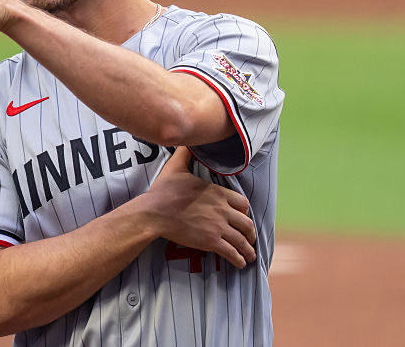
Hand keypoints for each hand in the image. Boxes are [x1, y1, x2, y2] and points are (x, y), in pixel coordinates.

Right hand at [145, 148, 256, 267]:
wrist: (154, 213)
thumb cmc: (163, 191)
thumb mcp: (175, 168)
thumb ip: (184, 154)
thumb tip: (185, 140)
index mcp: (218, 193)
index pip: (242, 203)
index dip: (244, 211)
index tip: (242, 217)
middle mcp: (223, 209)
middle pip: (246, 223)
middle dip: (250, 233)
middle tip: (250, 239)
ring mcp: (218, 226)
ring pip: (242, 240)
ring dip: (248, 249)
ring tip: (249, 256)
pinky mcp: (211, 241)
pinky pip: (232, 252)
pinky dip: (239, 259)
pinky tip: (240, 263)